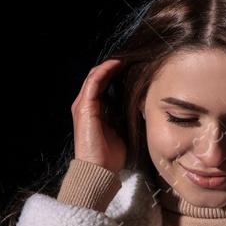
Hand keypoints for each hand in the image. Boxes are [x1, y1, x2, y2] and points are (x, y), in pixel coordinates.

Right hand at [73, 58, 126, 173]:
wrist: (98, 169)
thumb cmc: (111, 154)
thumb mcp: (122, 129)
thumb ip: (125, 114)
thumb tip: (141, 103)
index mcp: (95, 109)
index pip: (104, 84)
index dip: (117, 73)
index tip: (134, 65)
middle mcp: (87, 104)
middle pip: (99, 77)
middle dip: (114, 66)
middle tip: (132, 57)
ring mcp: (83, 105)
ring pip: (95, 76)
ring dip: (110, 65)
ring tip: (125, 57)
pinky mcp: (84, 107)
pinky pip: (93, 83)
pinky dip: (104, 71)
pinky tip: (116, 64)